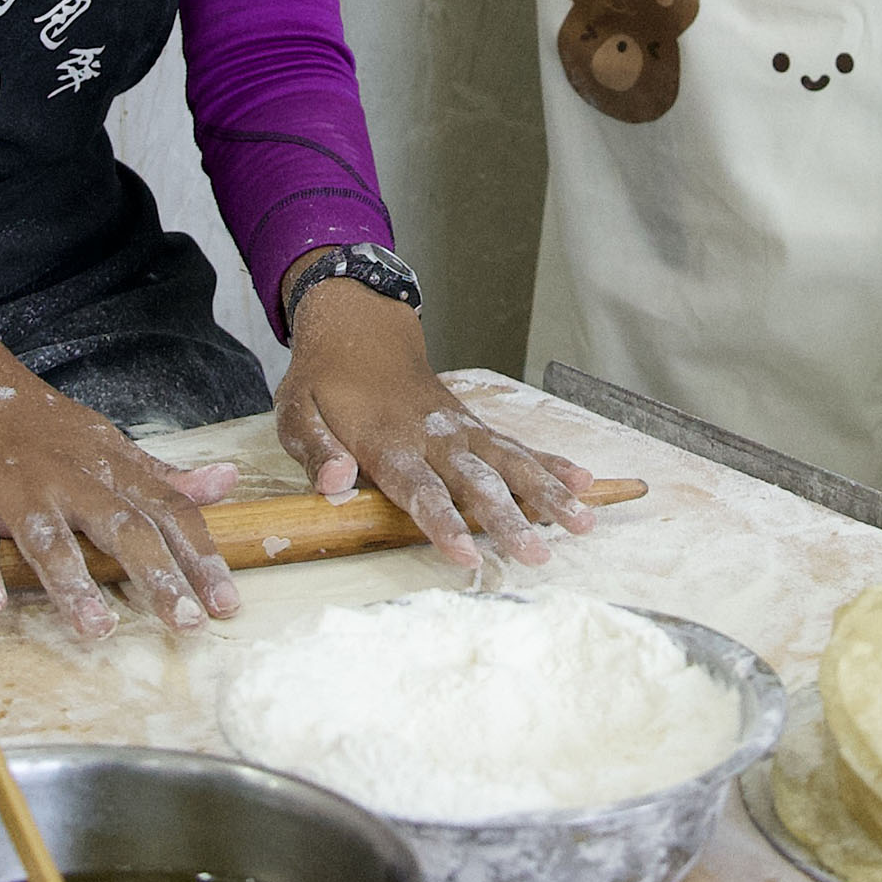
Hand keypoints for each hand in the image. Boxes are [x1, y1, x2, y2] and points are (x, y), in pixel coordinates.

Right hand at [0, 286, 242, 638]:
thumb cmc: (42, 427)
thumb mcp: (107, 444)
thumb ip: (162, 476)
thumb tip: (228, 480)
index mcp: (109, 468)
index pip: (167, 511)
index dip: (200, 556)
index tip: (226, 603)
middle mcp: (70, 480)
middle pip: (122, 528)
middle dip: (157, 575)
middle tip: (186, 623)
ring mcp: (17, 492)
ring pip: (51, 540)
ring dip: (74, 584)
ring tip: (99, 628)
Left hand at [273, 267, 596, 569]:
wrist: (359, 327)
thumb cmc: (323, 380)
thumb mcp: (296, 410)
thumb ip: (316, 449)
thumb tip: (334, 484)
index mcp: (386, 439)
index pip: (418, 488)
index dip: (442, 522)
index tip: (467, 554)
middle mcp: (432, 435)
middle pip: (476, 481)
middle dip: (510, 519)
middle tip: (539, 555)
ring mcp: (459, 428)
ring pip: (510, 462)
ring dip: (548, 493)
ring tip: (584, 524)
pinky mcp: (473, 424)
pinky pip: (517, 444)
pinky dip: (550, 463)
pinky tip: (584, 483)